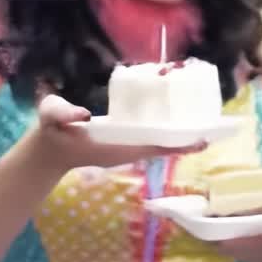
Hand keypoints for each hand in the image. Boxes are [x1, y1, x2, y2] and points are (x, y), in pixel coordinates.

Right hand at [27, 94, 203, 171]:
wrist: (48, 148)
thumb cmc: (51, 132)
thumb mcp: (52, 117)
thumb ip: (62, 113)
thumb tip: (82, 114)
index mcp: (114, 146)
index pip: (151, 147)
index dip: (176, 145)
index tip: (201, 142)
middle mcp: (125, 148)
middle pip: (162, 146)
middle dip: (185, 141)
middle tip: (213, 131)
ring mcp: (124, 146)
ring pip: (157, 143)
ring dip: (178, 137)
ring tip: (203, 127)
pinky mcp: (121, 140)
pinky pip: (149, 137)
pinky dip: (165, 132)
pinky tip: (177, 123)